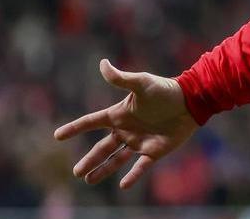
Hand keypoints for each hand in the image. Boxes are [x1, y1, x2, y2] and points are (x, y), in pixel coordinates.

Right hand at [53, 59, 199, 187]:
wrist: (191, 100)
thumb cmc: (165, 90)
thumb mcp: (142, 83)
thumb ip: (121, 78)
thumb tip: (102, 64)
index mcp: (119, 114)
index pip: (91, 122)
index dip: (75, 128)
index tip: (57, 136)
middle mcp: (126, 130)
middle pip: (101, 148)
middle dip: (89, 160)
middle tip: (76, 172)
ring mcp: (139, 142)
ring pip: (116, 160)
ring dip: (103, 170)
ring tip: (88, 179)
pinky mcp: (154, 151)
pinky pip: (140, 166)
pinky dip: (132, 175)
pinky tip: (123, 185)